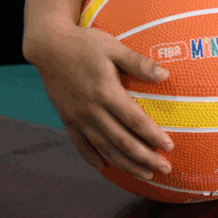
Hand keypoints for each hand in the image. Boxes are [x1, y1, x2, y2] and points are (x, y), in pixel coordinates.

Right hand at [27, 23, 175, 179]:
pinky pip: (80, 144)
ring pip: (104, 147)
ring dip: (125, 163)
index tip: (169, 147)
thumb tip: (165, 75)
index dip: (153, 136)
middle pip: (122, 140)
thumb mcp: (113, 47)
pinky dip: (93, 158)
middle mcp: (92, 109)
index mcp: (106, 92)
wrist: (48, 46)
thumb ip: (138, 63)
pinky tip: (105, 168)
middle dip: (144, 157)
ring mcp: (78, 117)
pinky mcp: (67, 118)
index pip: (135, 120)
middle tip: (164, 168)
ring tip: (144, 174)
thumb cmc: (85, 43)